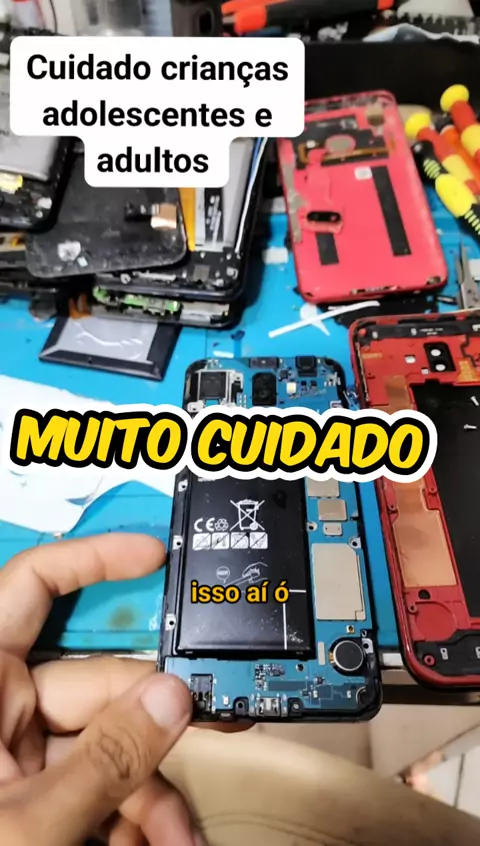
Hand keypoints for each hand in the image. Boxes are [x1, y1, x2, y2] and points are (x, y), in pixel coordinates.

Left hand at [0, 533, 207, 845]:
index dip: (93, 559)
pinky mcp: (32, 796)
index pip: (32, 587)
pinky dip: (128, 814)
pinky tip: (153, 843)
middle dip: (154, 725)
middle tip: (214, 732)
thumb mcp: (29, 823)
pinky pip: (94, 784)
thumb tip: (170, 699)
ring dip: (150, 790)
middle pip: (99, 684)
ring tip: (179, 839)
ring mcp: (16, 755)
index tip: (153, 556)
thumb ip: (105, 760)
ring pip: (106, 744)